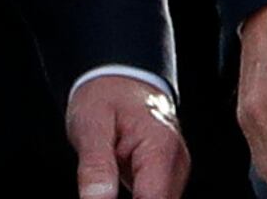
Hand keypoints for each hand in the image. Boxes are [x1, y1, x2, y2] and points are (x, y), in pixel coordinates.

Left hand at [69, 72, 190, 198]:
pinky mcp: (168, 177)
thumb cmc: (105, 96)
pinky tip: (114, 185)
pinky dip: (138, 195)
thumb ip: (95, 166)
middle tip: (103, 185)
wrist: (119, 80)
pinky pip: (155, 197)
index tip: (104, 196)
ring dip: (135, 197)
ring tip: (110, 174)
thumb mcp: (90, 125)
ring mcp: (175, 171)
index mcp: (160, 147)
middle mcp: (176, 163)